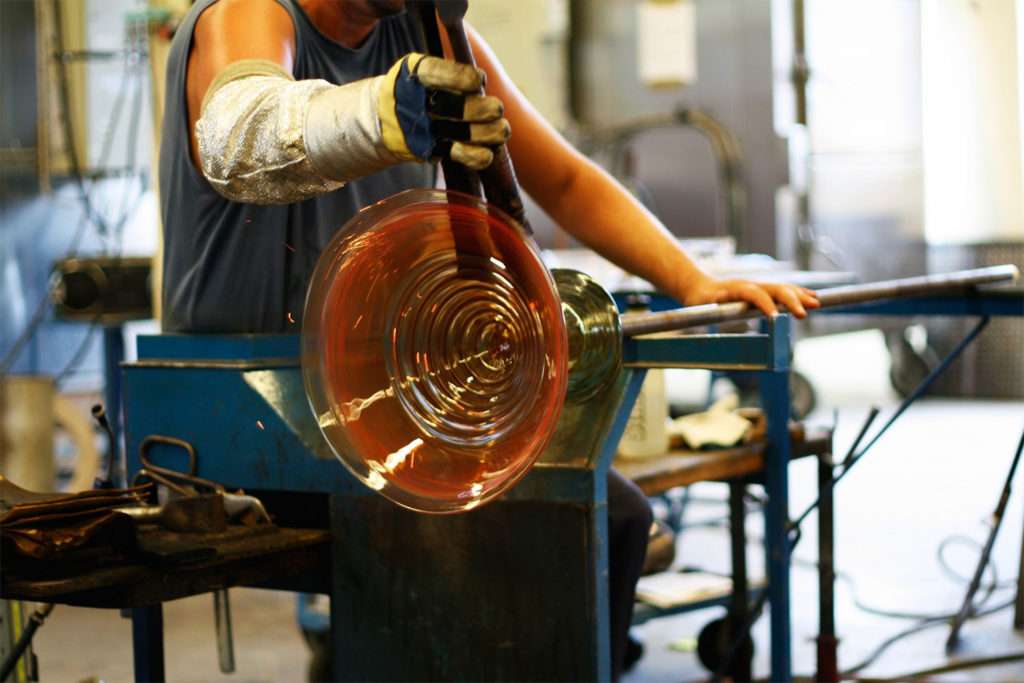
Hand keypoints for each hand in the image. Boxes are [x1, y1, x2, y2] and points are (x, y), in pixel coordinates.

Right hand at [378, 53, 509, 169]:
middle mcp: (417, 101)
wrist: (385, 118)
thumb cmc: (417, 88)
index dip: (461, 77)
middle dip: (481, 109)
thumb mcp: (422, 70)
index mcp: (415, 73)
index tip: (479, 80)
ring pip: (460, 131)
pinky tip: (487, 154)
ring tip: (503, 130)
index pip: (437, 72)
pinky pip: (456, 153)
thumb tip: (483, 81)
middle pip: (453, 106)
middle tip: (497, 109)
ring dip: (487, 133)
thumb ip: (450, 72)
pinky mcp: (430, 147)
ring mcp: (424, 127)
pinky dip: (475, 155)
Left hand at [680, 276, 819, 318]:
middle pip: (775, 289)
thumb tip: (718, 299)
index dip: (766, 304)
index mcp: (735, 289)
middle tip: (805, 313)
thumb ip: (711, 302)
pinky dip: (797, 293)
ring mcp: (758, 286)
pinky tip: (811, 297)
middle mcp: (750, 285)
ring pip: (782, 288)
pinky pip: (783, 290)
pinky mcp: (762, 289)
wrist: (700, 286)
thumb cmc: (701, 299)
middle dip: (791, 300)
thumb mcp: (702, 303)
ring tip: (816, 303)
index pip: (754, 294)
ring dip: (799, 296)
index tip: (776, 316)